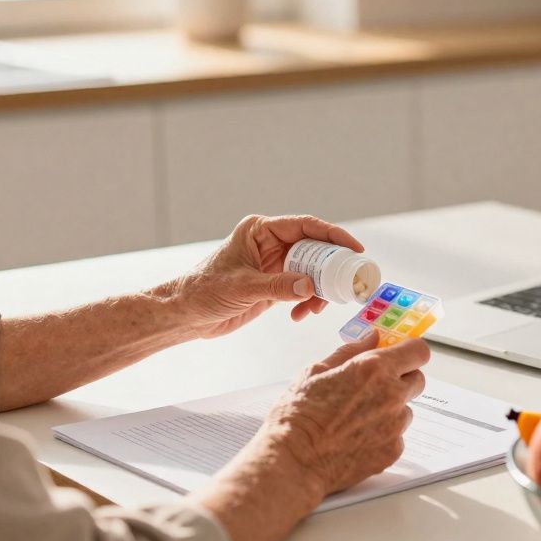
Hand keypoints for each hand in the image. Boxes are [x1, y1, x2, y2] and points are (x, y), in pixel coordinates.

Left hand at [159, 214, 364, 338]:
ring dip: (320, 289)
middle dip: (330, 268)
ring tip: (316, 307)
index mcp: (261, 231)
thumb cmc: (204, 291)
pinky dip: (307, 301)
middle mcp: (271, 243)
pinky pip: (303, 288)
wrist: (186, 315)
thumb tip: (310, 286)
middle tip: (345, 284)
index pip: (305, 226)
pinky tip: (299, 314)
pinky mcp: (275, 284)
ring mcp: (275, 264)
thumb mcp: (242, 288)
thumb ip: (277, 286)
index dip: (333, 234)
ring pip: (312, 270)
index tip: (355, 248)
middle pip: (315, 248)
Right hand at [262, 332, 429, 495]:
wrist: (294, 460)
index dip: (411, 352)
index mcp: (374, 368)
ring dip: (391, 410)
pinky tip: (357, 439)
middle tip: (375, 387)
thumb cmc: (299, 415)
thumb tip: (372, 338)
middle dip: (401, 380)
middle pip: (418, 379)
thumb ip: (351, 351)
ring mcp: (395, 425)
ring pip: (406, 410)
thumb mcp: (317, 371)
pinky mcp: (393, 451)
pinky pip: (397, 437)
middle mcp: (392, 395)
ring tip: (358, 419)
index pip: (418, 351)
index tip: (402, 355)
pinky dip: (383, 436)